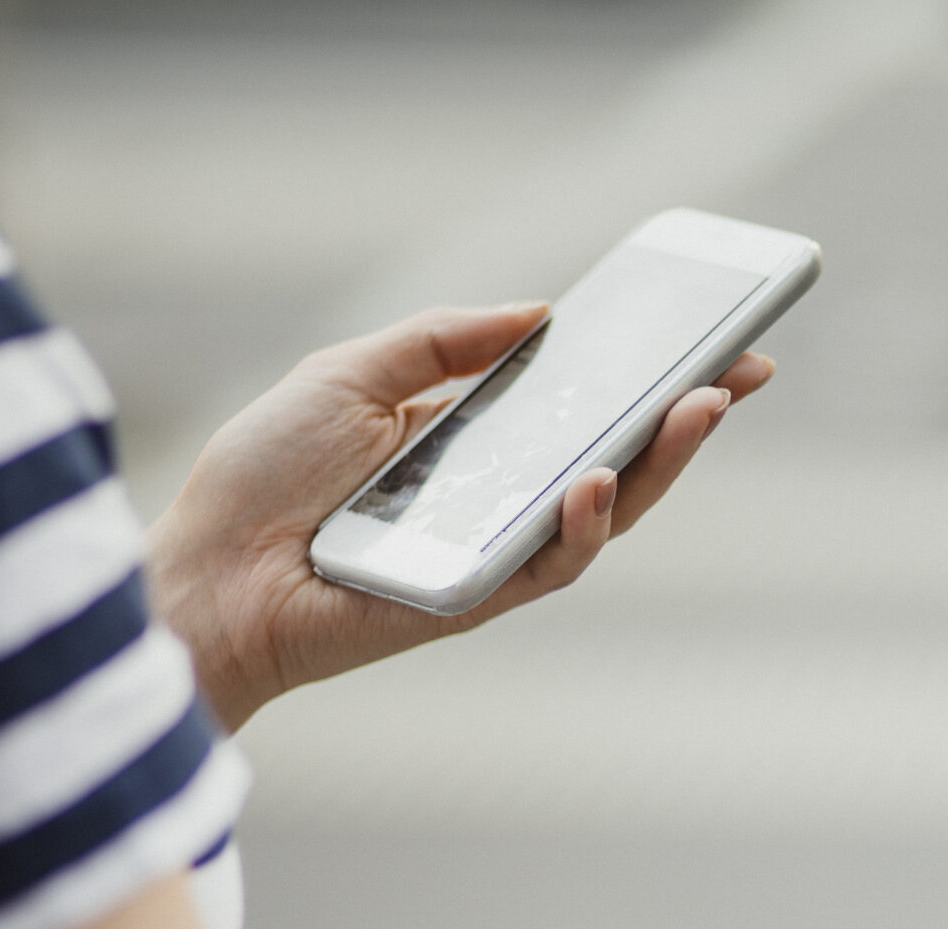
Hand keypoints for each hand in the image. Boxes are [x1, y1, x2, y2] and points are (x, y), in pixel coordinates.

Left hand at [144, 303, 775, 730]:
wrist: (206, 570)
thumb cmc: (262, 476)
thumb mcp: (353, 372)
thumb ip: (443, 339)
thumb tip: (540, 313)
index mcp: (476, 438)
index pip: (582, 405)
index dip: (649, 375)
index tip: (715, 339)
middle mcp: (499, 496)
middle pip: (618, 460)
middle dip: (686, 418)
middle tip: (740, 372)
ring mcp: (497, 549)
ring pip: (608, 516)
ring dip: (661, 466)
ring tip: (699, 410)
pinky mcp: (480, 597)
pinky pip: (552, 565)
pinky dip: (583, 526)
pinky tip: (596, 481)